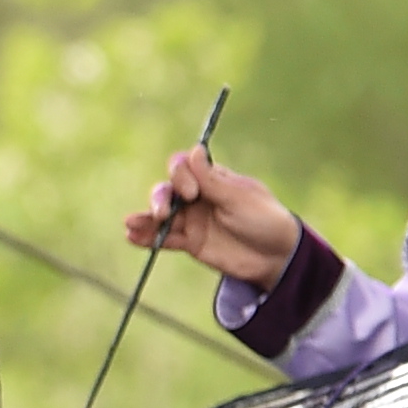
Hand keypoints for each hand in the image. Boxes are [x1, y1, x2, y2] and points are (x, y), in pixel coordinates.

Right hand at [125, 147, 298, 287]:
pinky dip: (148, 237)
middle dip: (160, 198)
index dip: (181, 175)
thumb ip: (212, 179)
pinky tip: (132, 237)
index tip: (192, 192)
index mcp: (213, 179)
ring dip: (145, 217)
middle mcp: (199, 196)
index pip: (184, 167)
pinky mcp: (190, 242)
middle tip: (163, 213)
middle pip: (168, 190)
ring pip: (162, 215)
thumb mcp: (240, 198)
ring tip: (129, 224)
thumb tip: (194, 149)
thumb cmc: (265, 220)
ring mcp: (193, 220)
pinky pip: (165, 238)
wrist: (278, 258)